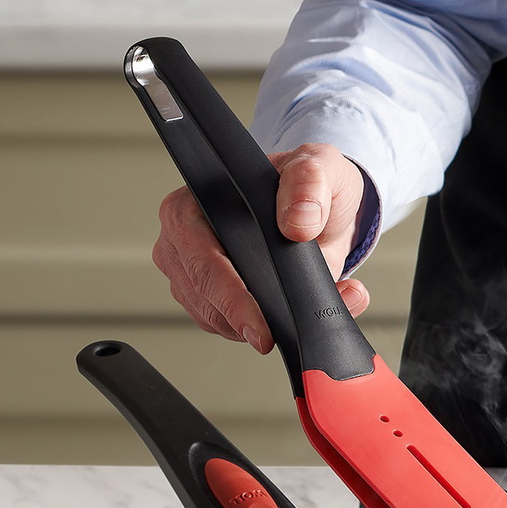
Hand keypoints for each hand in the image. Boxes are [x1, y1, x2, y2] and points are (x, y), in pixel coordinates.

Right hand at [152, 142, 370, 352]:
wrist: (321, 209)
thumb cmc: (308, 184)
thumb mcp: (320, 168)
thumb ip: (310, 183)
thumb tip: (298, 222)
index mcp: (197, 200)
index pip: (201, 254)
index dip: (229, 293)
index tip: (259, 324)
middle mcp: (185, 236)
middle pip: (200, 292)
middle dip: (239, 320)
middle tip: (271, 339)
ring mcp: (193, 269)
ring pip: (211, 316)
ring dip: (253, 328)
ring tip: (301, 320)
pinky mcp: (212, 296)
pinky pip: (227, 326)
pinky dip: (260, 330)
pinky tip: (292, 321)